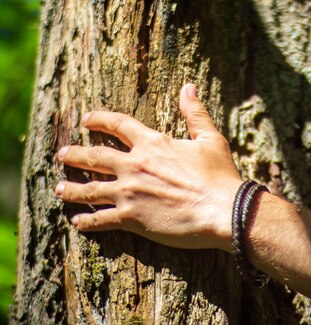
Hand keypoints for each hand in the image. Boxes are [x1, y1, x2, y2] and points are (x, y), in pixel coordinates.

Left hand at [56, 84, 241, 250]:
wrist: (223, 211)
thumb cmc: (220, 176)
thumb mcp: (210, 139)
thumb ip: (196, 113)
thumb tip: (189, 88)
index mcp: (152, 144)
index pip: (118, 125)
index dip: (100, 120)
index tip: (86, 120)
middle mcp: (134, 165)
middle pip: (95, 156)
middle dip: (75, 155)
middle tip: (62, 155)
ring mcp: (129, 192)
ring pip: (90, 189)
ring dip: (72, 189)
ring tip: (60, 190)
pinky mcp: (131, 218)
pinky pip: (100, 219)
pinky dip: (87, 221)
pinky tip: (77, 222)